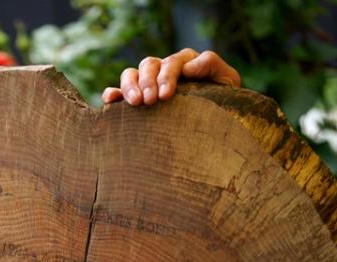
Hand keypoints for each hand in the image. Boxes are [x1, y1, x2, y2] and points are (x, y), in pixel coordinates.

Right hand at [102, 48, 240, 105]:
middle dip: (148, 81)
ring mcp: (148, 84)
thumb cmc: (224, 103)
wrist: (218, 125)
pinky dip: (113, 93)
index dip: (167, 76)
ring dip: (130, 86)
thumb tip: (189, 66)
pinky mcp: (137, 99)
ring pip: (132, 74)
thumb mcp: (226, 82)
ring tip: (135, 103)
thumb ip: (211, 66)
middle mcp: (163, 70)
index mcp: (184, 63)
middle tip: (150, 101)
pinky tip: (110, 100)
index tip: (166, 95)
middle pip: (148, 65)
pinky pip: (119, 91)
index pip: (172, 62)